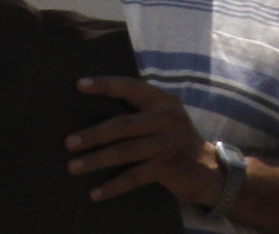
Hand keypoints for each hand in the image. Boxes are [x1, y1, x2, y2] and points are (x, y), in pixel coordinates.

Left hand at [66, 75, 223, 206]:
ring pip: (125, 150)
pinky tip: (95, 193)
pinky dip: (113, 185)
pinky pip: (135, 176)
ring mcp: (169, 142)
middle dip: (93, 134)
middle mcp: (167, 117)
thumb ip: (140, 112)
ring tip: (74, 166)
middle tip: (68, 142)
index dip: (105, 85)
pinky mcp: (169, 166)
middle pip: (123, 124)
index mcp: (163, 100)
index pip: (130, 87)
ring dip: (96, 159)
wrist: (209, 171)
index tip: (79, 85)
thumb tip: (95, 114)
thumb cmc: (175, 142)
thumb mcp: (164, 119)